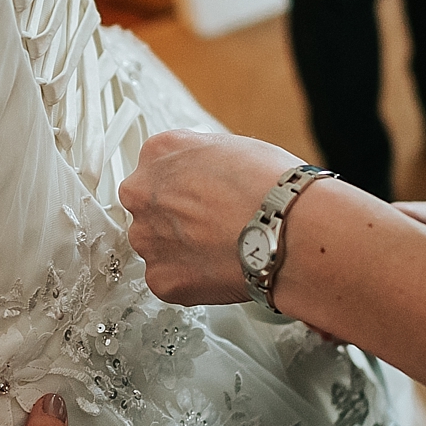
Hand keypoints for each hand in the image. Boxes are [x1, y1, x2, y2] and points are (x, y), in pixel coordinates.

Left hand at [119, 130, 303, 305]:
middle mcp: (141, 195)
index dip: (185, 186)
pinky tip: (220, 269)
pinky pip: (170, 279)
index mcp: (158, 153)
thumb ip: (201, 159)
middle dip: (176, 218)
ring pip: (157, 246)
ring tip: (221, 248)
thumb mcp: (231, 146)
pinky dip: (191, 279)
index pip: (157, 171)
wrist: (283, 230)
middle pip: (151, 209)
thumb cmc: (270, 187)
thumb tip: (205, 171)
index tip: (201, 195)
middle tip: (213, 224)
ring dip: (181, 249)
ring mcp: (147, 238)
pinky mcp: (160, 277)